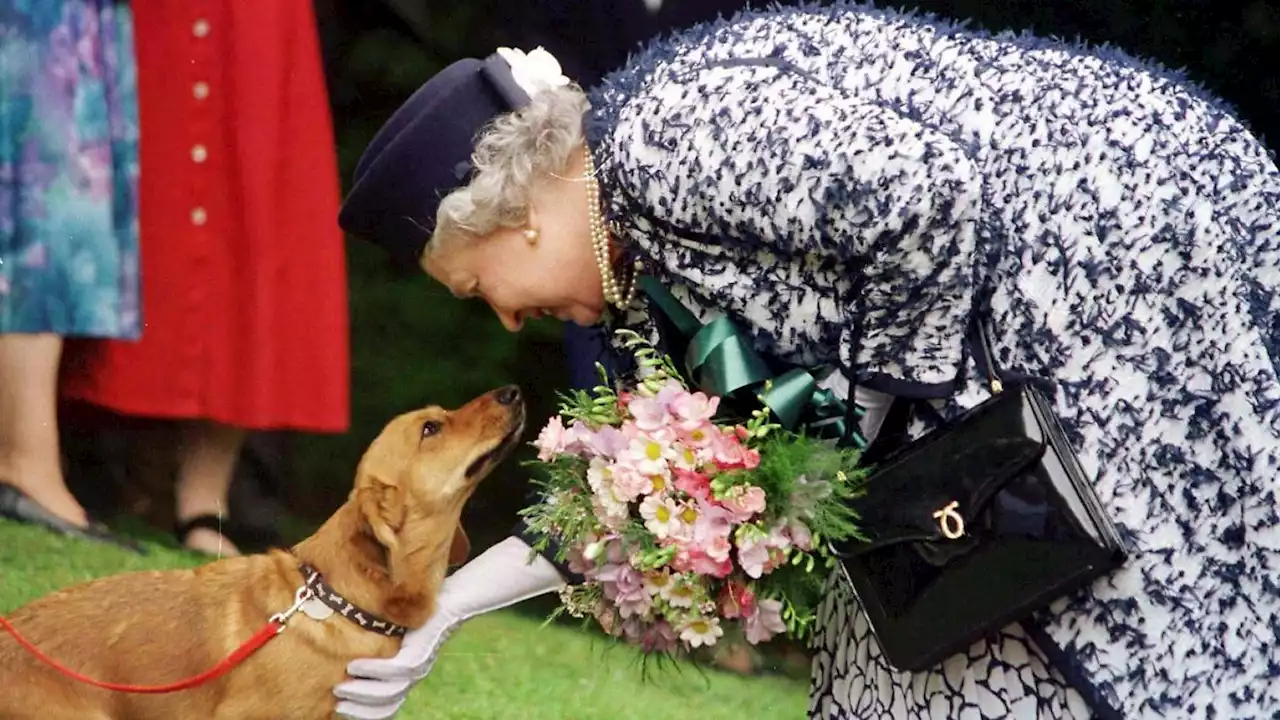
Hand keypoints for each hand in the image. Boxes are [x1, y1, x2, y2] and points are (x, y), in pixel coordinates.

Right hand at [333, 607, 458, 718]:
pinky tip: (355, 665)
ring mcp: (420, 666)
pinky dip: (373, 670)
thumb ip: (378, 645)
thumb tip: (344, 651)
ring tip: (340, 686)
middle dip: (359, 708)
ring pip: (390, 691)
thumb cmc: (420, 611)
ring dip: (362, 692)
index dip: (363, 712)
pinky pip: (396, 669)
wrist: (455, 597)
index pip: (386, 706)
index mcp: (407, 674)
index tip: (339, 707)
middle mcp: (414, 675)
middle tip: (335, 701)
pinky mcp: (421, 652)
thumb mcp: (396, 632)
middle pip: (386, 704)